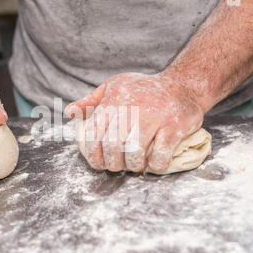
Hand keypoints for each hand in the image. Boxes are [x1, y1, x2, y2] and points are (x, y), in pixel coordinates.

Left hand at [65, 73, 204, 172]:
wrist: (182, 85)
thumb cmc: (143, 89)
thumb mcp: (114, 86)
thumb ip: (91, 101)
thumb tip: (70, 112)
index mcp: (113, 100)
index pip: (92, 134)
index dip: (92, 154)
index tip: (98, 164)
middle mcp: (131, 107)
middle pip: (112, 146)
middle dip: (113, 163)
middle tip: (118, 166)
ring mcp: (154, 117)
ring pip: (134, 152)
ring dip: (133, 165)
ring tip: (135, 165)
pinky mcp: (173, 127)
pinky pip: (159, 155)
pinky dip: (155, 165)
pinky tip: (154, 164)